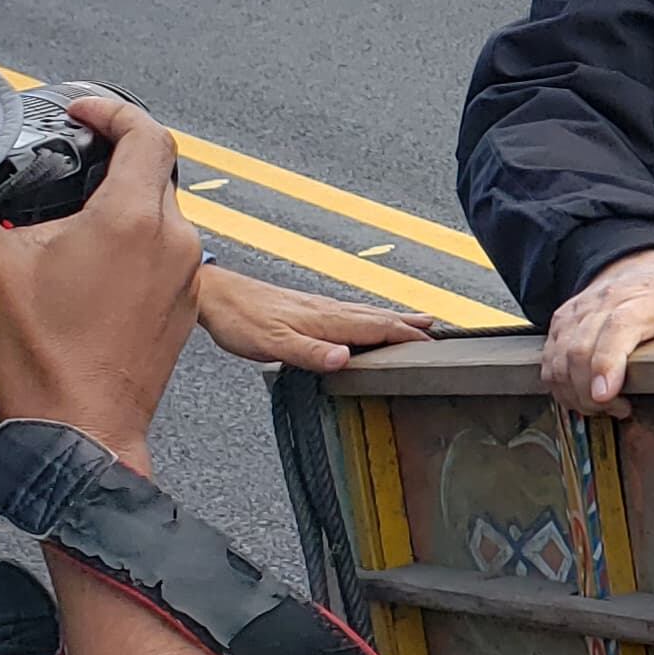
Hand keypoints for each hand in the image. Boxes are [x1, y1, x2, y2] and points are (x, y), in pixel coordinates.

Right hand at [0, 93, 202, 467]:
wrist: (75, 437)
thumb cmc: (34, 361)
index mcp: (133, 219)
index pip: (147, 132)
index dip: (112, 110)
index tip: (82, 110)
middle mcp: (174, 243)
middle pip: (154, 172)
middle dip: (111, 159)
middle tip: (68, 162)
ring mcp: (184, 281)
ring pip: (158, 217)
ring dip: (117, 208)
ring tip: (66, 223)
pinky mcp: (181, 312)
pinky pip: (161, 258)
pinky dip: (128, 247)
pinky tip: (83, 269)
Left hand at [199, 267, 435, 371]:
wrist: (215, 294)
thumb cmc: (240, 320)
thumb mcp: (272, 344)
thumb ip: (309, 353)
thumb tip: (344, 359)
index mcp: (326, 320)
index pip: (377, 328)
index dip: (406, 337)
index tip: (432, 345)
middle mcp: (328, 310)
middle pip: (379, 317)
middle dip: (410, 325)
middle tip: (438, 332)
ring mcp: (319, 307)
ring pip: (366, 313)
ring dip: (394, 317)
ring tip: (417, 320)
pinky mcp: (308, 308)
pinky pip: (351, 313)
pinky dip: (371, 316)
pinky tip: (366, 319)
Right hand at [543, 249, 653, 413]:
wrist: (641, 262)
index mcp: (648, 298)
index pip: (618, 329)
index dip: (607, 364)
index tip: (605, 395)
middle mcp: (606, 301)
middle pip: (581, 349)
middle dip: (589, 393)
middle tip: (617, 410)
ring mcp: (579, 310)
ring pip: (559, 358)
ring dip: (573, 393)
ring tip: (602, 405)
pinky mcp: (562, 321)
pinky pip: (549, 359)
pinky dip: (559, 384)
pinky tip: (581, 395)